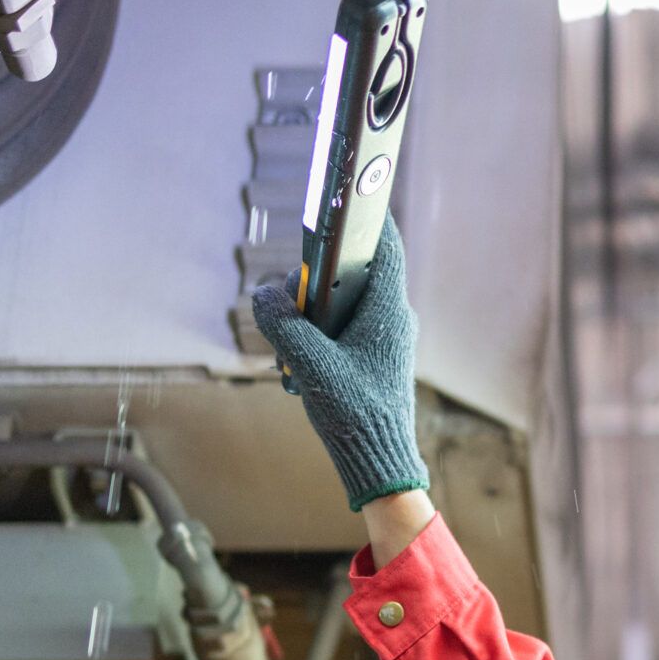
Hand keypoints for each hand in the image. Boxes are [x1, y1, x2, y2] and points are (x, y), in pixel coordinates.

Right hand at [251, 217, 430, 512]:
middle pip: (354, 272)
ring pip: (345, 304)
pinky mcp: (376, 359)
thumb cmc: (355, 414)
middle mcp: (393, 319)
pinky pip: (344, 331)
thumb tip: (265, 295)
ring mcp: (386, 340)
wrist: (378, 464)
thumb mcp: (310, 363)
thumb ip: (284, 323)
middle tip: (293, 300)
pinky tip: (301, 366)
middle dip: (318, 281)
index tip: (347, 195)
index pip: (384, 245)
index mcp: (388, 310)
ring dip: (313, 316)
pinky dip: (320, 338)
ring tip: (295, 348)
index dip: (366, 216)